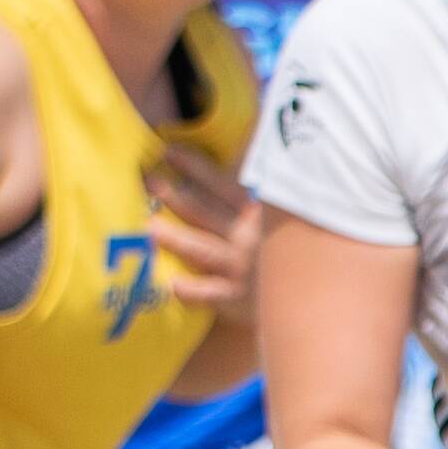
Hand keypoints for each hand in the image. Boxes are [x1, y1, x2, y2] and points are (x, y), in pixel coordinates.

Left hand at [140, 153, 256, 322]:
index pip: (222, 186)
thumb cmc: (272, 252)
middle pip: (205, 213)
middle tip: (147, 181)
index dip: (196, 168)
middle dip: (174, 196)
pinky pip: (212, 293)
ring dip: (177, 238)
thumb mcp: (271, 220)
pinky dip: (194, 291)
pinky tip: (174, 285)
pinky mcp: (237, 297)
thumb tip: (224, 157)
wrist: (300, 296)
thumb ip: (244, 199)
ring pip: (203, 249)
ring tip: (150, 227)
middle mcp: (250, 238)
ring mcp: (243, 267)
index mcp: (256, 215)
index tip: (168, 152)